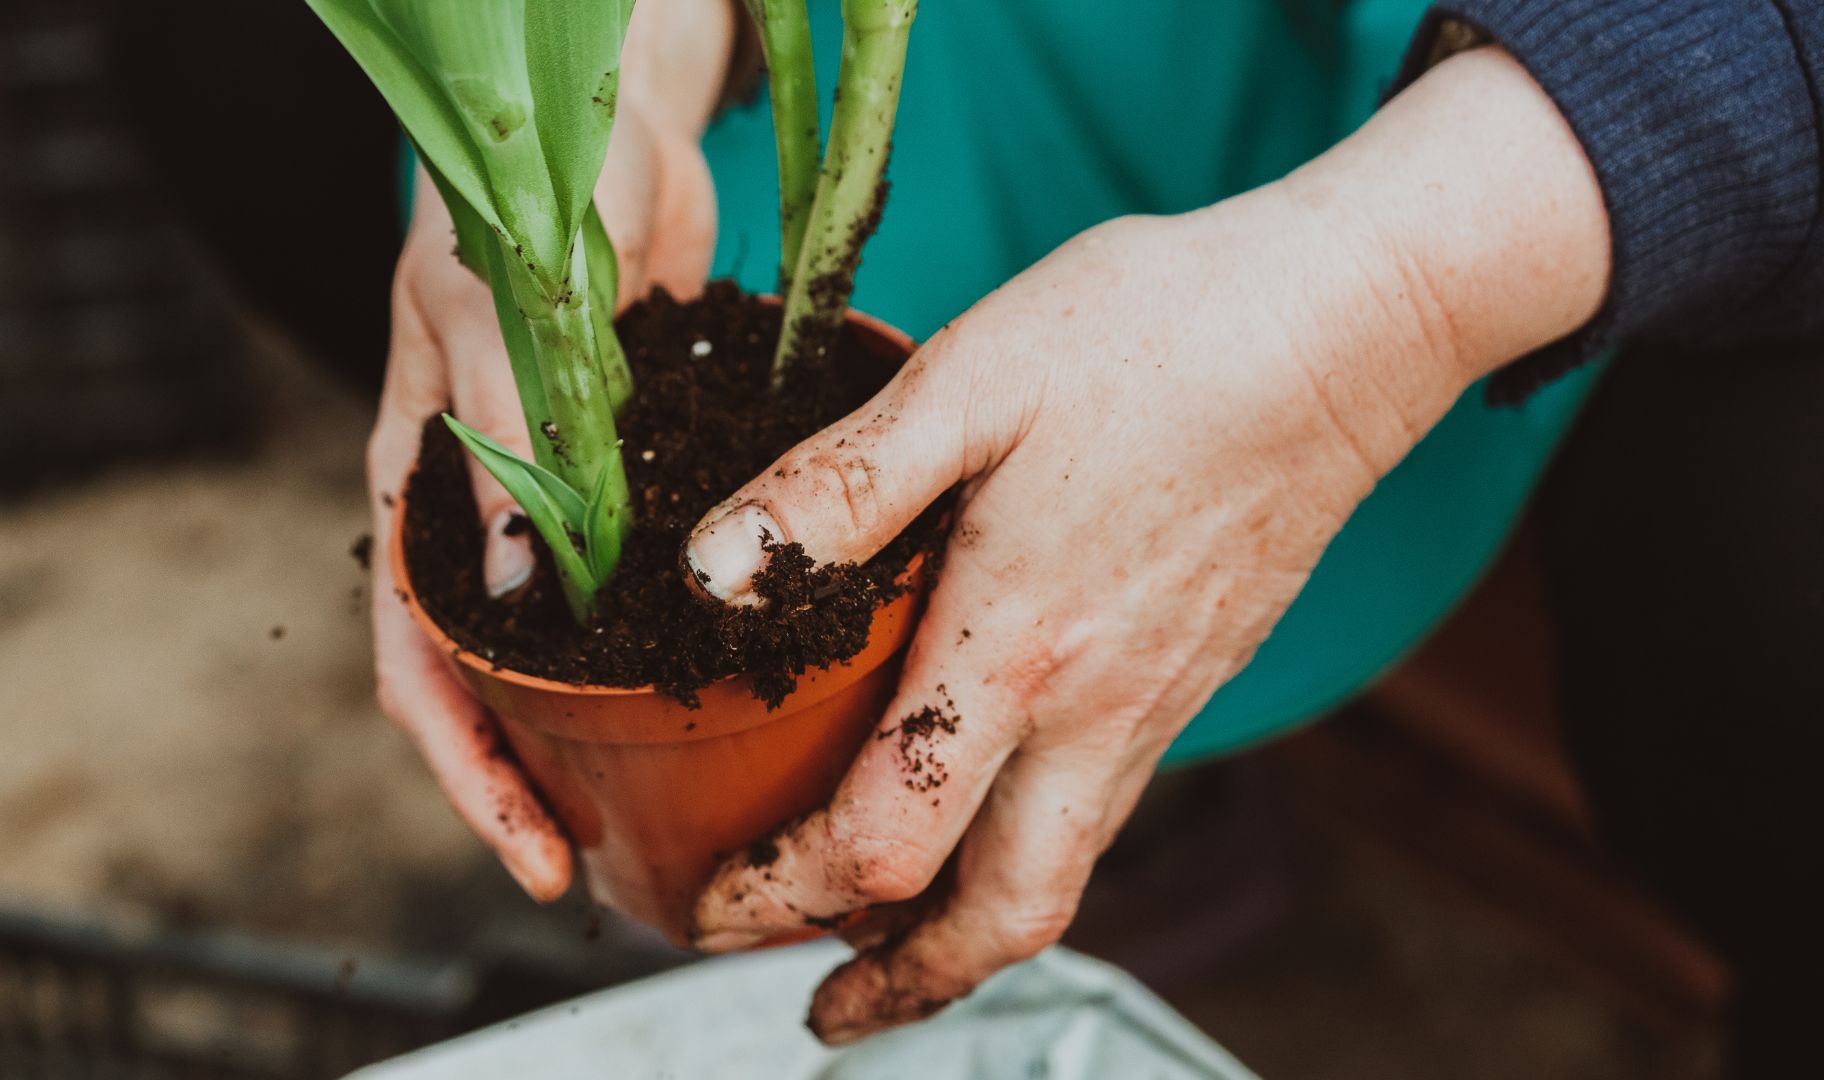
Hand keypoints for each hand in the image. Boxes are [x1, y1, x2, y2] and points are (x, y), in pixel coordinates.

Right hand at [367, 0, 729, 900]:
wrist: (608, 126)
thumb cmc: (521, 200)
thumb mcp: (498, 319)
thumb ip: (509, 445)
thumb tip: (517, 595)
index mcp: (417, 491)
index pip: (418, 668)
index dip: (470, 775)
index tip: (535, 857)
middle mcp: (483, 516)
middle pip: (494, 685)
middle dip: (538, 781)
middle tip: (614, 863)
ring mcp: (559, 502)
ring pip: (568, 649)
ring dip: (605, 728)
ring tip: (677, 804)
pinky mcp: (633, 476)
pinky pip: (643, 581)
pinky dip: (670, 639)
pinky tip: (734, 683)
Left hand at [683, 47, 1609, 1040]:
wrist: (1343, 325)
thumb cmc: (1154, 336)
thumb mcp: (969, 384)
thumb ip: (836, 493)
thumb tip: (708, 578)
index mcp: (1018, 649)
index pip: (886, 845)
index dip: (783, 897)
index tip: (712, 907)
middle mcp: (1096, 711)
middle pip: (1000, 918)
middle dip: (900, 987)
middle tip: (822, 1009)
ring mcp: (1157, 705)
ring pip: (1057, 876)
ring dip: (962, 936)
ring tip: (885, 941)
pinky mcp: (1191, 677)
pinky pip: (1100, 811)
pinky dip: (1024, 854)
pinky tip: (986, 803)